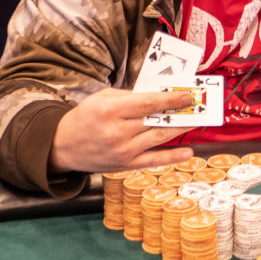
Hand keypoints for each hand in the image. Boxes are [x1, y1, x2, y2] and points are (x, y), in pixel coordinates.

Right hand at [50, 88, 196, 173]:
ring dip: (181, 129)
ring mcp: (123, 150)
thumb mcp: (102, 98)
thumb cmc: (85, 118)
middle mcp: (118, 131)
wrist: (62, 146)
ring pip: (159, 138)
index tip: (187, 95)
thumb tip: (159, 94)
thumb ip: (130, 96)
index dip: (171, 98)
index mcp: (111, 110)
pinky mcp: (125, 165)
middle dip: (179, 112)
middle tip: (197, 107)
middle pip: (156, 120)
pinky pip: (154, 160)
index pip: (148, 102)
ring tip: (195, 121)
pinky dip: (173, 156)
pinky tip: (189, 151)